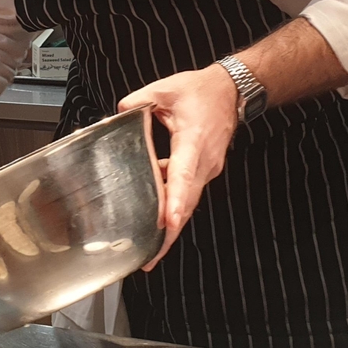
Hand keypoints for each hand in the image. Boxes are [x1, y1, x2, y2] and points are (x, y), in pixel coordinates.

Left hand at [119, 64, 237, 269]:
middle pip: (187, 202)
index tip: (169, 222)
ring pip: (188, 201)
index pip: (183, 175)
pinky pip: (188, 192)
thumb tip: (117, 115)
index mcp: (193, 141)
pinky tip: (157, 213)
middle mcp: (203, 161)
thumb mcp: (164, 90)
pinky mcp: (205, 170)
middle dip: (171, 232)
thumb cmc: (201, 92)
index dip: (176, 201)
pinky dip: (175, 206)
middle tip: (151, 257)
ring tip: (152, 249)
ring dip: (172, 224)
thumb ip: (137, 103)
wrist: (231, 91)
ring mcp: (207, 168)